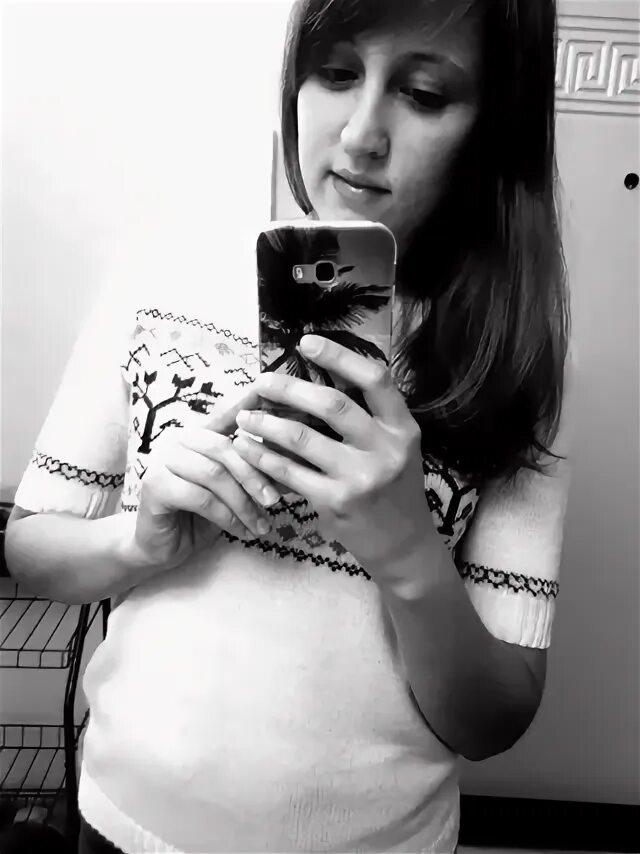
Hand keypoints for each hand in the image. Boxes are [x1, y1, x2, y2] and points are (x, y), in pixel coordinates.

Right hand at [130, 387, 280, 572]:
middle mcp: (178, 439)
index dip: (250, 402)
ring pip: (214, 474)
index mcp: (199, 434)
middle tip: (274, 501)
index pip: (227, 414)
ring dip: (243, 503)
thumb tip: (290, 463)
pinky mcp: (154, 485)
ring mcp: (162, 459)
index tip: (276, 398)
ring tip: (260, 525)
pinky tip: (241, 532)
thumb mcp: (232, 491)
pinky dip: (226, 517)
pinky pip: (200, 497)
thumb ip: (251, 472)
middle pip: (223, 447)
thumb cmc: (201, 516)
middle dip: (254, 475)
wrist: (162, 548)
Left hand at [232, 335, 432, 585]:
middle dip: (289, 388)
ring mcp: (361, 477)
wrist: (405, 548)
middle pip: (332, 404)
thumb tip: (322, 376)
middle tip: (261, 382)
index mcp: (403, 429)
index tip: (307, 344)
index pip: (375, 379)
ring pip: (303, 437)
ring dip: (267, 423)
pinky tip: (246, 448)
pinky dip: (263, 457)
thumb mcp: (396, 449)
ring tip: (246, 415)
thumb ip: (369, 418)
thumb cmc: (395, 491)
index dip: (339, 356)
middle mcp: (386, 449)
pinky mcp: (336, 501)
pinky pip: (290, 472)